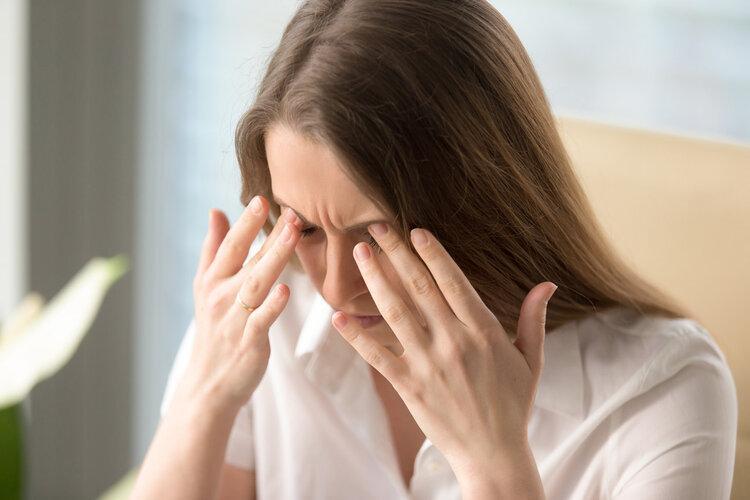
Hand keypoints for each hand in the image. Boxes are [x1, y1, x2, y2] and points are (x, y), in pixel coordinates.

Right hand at [179, 196, 302, 413]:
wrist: (209, 382)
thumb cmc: (214, 329)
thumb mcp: (206, 287)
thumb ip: (213, 248)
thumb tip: (216, 211)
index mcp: (212, 280)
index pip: (231, 245)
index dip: (246, 222)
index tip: (262, 198)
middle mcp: (221, 296)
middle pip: (248, 259)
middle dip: (268, 234)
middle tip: (289, 210)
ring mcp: (235, 319)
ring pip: (257, 283)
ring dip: (275, 258)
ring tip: (292, 235)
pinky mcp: (249, 342)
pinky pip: (262, 321)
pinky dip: (272, 306)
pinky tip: (285, 290)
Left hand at [331, 223, 556, 481]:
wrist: (493, 453)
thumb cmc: (513, 405)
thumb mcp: (530, 360)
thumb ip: (533, 319)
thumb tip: (548, 284)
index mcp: (483, 331)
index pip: (453, 281)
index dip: (432, 253)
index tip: (415, 230)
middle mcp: (453, 341)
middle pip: (419, 287)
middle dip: (396, 253)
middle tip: (376, 226)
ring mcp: (428, 363)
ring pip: (395, 312)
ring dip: (374, 279)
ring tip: (360, 253)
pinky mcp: (409, 385)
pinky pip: (378, 356)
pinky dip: (357, 336)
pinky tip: (338, 317)